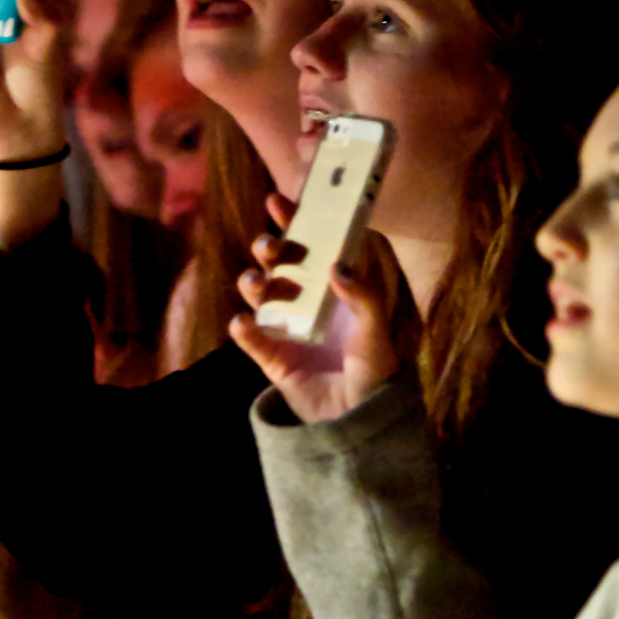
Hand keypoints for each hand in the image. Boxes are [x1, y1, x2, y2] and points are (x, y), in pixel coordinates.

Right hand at [228, 194, 416, 423]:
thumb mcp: (375, 329)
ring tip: (256, 282)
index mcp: (333, 287)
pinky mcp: (272, 357)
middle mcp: (306, 300)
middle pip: (280, 265)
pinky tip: (243, 323)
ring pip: (260, 296)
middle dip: (270, 250)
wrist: (359, 420)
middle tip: (270, 247)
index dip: (294, 220)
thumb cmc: (374, 368)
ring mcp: (286, 327)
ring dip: (253, 283)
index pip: (312, 245)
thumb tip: (336, 266)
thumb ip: (362, 296)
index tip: (277, 199)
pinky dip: (244, 329)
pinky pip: (252, 338)